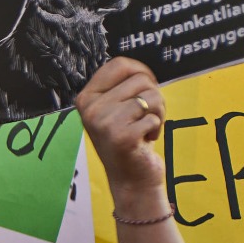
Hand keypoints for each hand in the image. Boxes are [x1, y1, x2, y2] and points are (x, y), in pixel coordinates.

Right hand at [76, 57, 165, 198]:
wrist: (129, 179)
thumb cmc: (128, 139)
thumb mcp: (114, 110)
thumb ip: (120, 87)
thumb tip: (139, 66)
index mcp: (86, 98)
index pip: (120, 64)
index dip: (141, 72)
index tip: (144, 89)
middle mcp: (91, 109)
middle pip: (140, 79)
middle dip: (152, 97)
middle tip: (143, 117)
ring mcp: (104, 124)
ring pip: (151, 96)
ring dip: (157, 113)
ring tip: (144, 129)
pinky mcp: (122, 137)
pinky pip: (154, 117)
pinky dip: (156, 129)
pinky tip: (144, 141)